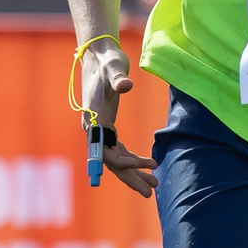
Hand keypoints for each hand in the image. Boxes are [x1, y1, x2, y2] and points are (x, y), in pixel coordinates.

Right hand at [78, 40, 157, 197]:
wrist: (98, 55)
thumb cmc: (107, 61)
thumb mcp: (113, 67)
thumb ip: (118, 77)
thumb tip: (126, 85)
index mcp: (93, 118)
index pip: (105, 149)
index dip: (121, 161)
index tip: (141, 164)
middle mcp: (93, 127)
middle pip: (111, 161)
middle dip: (130, 177)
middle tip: (150, 192)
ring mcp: (99, 128)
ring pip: (116, 158)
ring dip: (133, 172)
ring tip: (153, 185)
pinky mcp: (107, 125)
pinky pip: (118, 149)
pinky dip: (132, 159)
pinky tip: (147, 166)